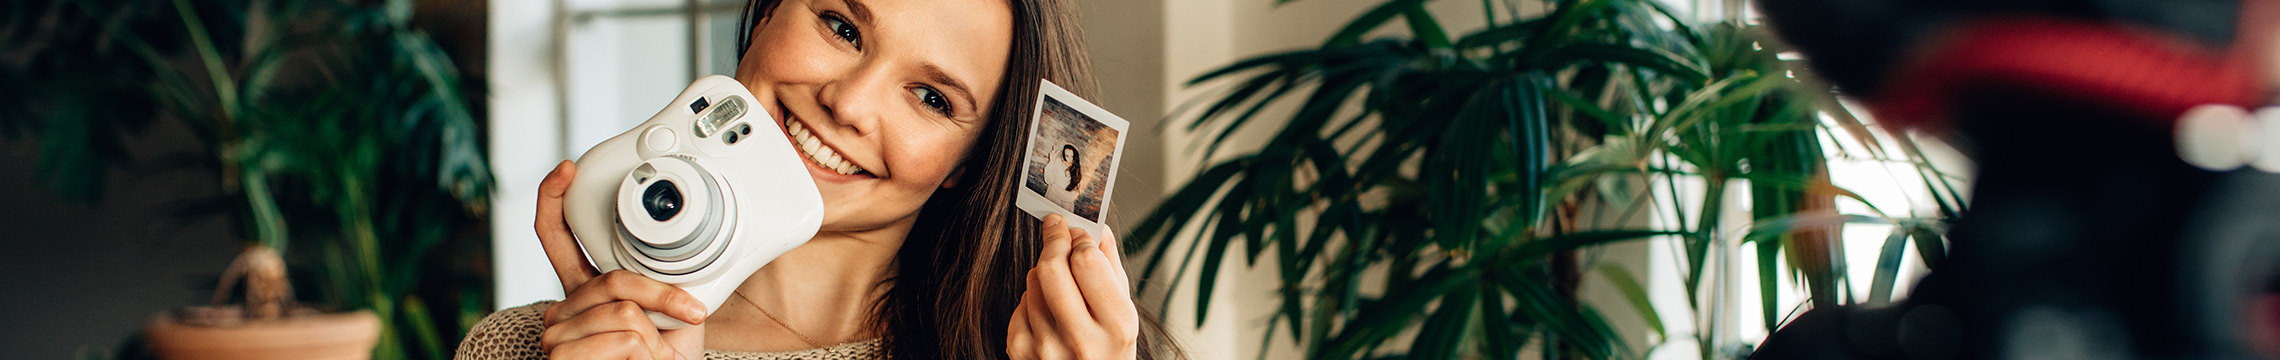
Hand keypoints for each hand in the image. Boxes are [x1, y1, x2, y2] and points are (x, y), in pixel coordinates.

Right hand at [534, 160, 707, 358]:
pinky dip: (647, 354)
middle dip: (662, 298)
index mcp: (585, 293)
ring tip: (652, 358)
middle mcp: (563, 310)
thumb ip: (664, 289)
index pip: (555, 238)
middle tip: (688, 316)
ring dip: (657, 336)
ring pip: (623, 312)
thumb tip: (682, 267)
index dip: (554, 199)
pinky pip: (623, 338)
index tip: (568, 168)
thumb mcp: (673, 322)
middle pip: (613, 280)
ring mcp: (557, 335)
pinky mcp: (559, 357)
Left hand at [1007, 214, 1139, 359]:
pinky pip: (1020, 303)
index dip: (1080, 239)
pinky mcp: (1021, 352)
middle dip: (1053, 240)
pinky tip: (1048, 314)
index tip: (1078, 231)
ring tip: (1061, 288)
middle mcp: (1081, 340)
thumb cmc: (1108, 351)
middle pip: (1051, 267)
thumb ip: (1111, 269)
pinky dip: (1032, 300)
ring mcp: (1046, 349)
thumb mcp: (1123, 314)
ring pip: (1032, 281)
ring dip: (1044, 272)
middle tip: (1056, 228)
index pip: (1086, 262)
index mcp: (1116, 326)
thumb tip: (1096, 227)